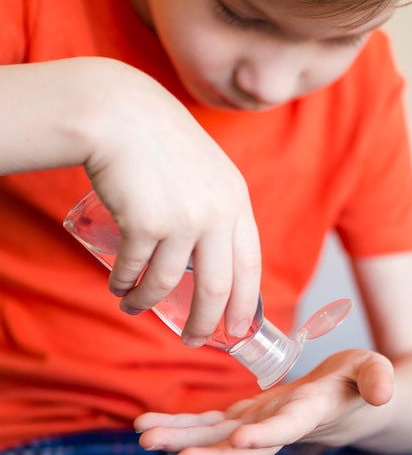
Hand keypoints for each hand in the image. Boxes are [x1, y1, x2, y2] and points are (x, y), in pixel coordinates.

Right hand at [81, 58, 260, 344]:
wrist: (121, 113)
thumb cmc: (161, 143)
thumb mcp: (207, 171)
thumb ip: (217, 210)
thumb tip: (210, 263)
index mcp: (236, 201)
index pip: (250, 265)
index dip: (246, 304)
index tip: (238, 330)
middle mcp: (216, 212)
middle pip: (218, 287)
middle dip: (204, 321)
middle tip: (192, 340)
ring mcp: (182, 218)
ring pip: (167, 283)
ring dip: (147, 301)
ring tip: (133, 305)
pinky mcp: (146, 222)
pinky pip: (135, 269)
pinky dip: (125, 284)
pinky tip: (118, 287)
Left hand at [134, 349, 393, 454]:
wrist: (345, 401)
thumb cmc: (362, 382)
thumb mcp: (375, 370)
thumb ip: (379, 378)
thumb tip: (385, 391)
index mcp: (311, 414)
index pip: (290, 428)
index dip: (269, 434)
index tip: (243, 439)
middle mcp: (279, 427)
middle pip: (244, 448)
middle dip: (212, 454)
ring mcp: (259, 424)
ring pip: (217, 438)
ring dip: (182, 438)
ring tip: (143, 436)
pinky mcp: (245, 416)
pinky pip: (208, 424)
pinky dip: (180, 425)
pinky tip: (147, 426)